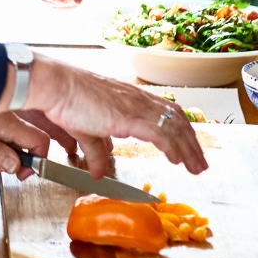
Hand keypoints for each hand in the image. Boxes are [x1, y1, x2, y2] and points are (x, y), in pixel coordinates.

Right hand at [10, 55, 207, 176]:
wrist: (58, 86)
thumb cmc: (67, 101)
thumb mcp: (86, 132)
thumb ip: (96, 152)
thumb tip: (98, 171)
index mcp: (130, 98)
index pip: (165, 112)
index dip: (180, 131)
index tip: (188, 149)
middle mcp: (138, 99)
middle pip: (176, 119)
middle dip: (191, 143)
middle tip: (200, 163)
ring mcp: (136, 106)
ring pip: (174, 126)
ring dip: (188, 149)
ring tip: (196, 167)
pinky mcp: (131, 116)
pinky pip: (161, 133)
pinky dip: (174, 147)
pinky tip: (178, 160)